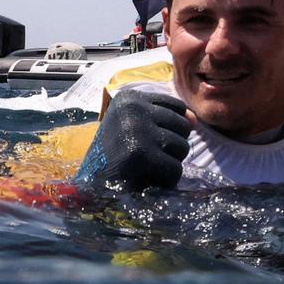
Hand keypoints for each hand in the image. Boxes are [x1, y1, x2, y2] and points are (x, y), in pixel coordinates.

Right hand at [76, 89, 191, 188]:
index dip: (169, 129)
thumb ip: (168, 119)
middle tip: (146, 156)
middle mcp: (133, 108)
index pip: (176, 106)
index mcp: (130, 97)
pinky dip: (166, 181)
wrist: (89, 186)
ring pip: (182, 147)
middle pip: (183, 126)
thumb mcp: (137, 128)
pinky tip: (146, 181)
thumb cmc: (115, 156)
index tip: (145, 140)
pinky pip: (175, 169)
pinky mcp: (140, 154)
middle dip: (171, 146)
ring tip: (145, 168)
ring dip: (169, 163)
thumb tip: (194, 119)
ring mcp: (136, 130)